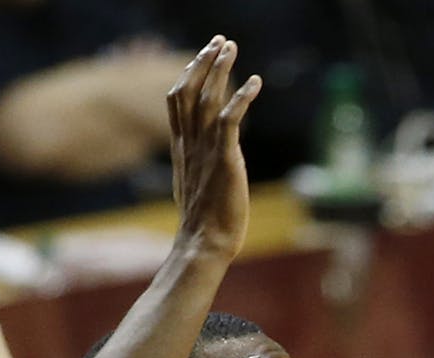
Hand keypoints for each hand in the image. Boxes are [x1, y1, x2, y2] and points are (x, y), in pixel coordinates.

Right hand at [166, 37, 260, 257]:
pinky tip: (256, 82)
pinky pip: (230, 120)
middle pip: (189, 90)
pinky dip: (242, 98)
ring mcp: (205, 149)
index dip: (188, 74)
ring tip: (231, 47)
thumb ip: (198, 163)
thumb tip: (205, 159)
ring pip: (207, 98)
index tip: (201, 56)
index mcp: (181, 146)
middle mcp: (189, 142)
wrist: (205, 241)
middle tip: (219, 41)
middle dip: (203, 62)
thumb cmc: (205, 219)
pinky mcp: (225, 158)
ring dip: (220, 69)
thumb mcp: (196, 183)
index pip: (177, 100)